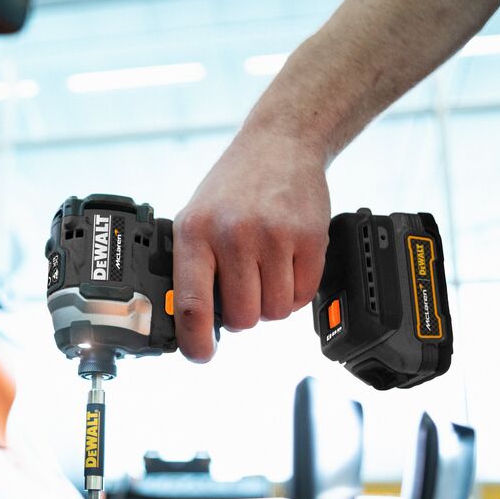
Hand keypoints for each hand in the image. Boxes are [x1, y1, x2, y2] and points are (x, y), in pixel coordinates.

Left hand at [172, 122, 330, 361]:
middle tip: (243, 291)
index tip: (200, 354)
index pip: (193, 305)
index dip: (195, 341)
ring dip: (271, 304)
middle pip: (242, 317)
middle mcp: (233, 235)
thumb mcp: (196, 218)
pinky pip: (304, 297)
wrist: (280, 143)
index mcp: (195, 233)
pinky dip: (296, 291)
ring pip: (274, 312)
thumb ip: (191, 267)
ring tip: (265, 272)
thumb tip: (189, 325)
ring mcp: (274, 236)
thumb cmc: (233, 189)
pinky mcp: (310, 237)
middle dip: (243, 314)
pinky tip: (287, 265)